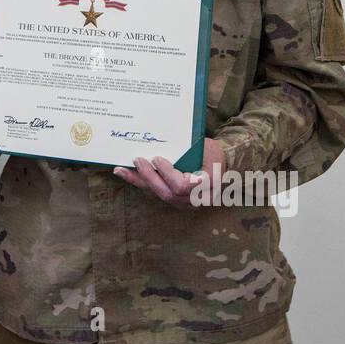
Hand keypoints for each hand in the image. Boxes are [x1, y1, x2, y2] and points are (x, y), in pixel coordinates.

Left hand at [112, 137, 226, 206]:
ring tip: (122, 170)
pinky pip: (159, 194)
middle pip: (169, 194)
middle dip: (150, 177)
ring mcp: (189, 203)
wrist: (221, 163)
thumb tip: (160, 140)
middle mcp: (199, 198)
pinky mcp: (178, 202)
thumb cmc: (211, 152)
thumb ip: (186, 150)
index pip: (183, 186)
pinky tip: (127, 175)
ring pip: (161, 196)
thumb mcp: (203, 147)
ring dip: (141, 182)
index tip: (157, 159)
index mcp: (209, 183)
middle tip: (137, 160)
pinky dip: (143, 184)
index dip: (167, 174)